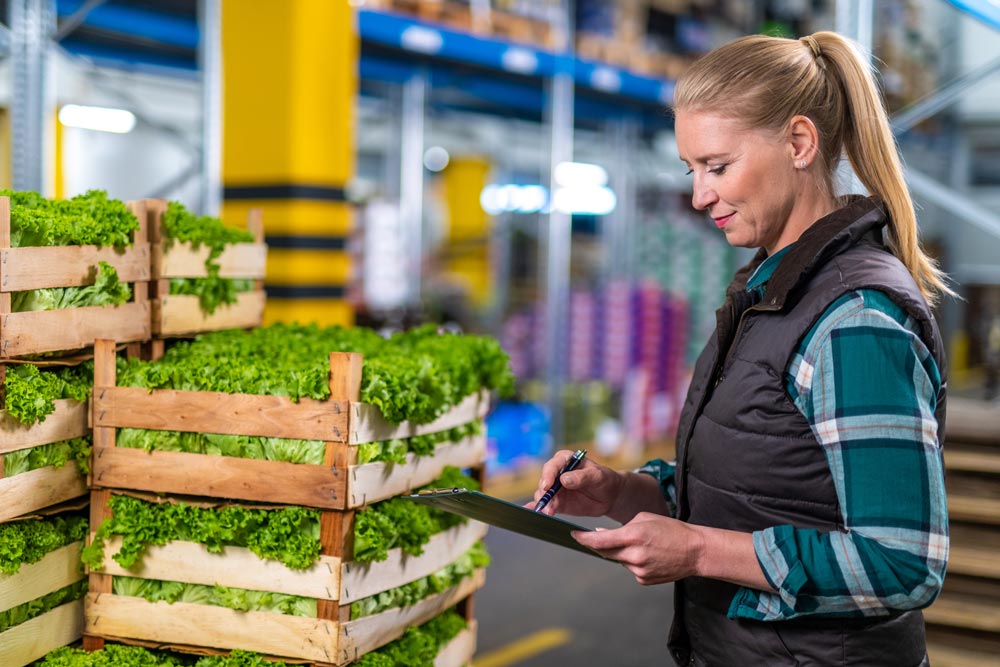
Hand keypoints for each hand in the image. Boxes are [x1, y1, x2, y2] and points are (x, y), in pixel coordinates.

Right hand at [529, 450, 624, 517]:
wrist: (610, 496)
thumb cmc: (605, 480)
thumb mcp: (597, 476)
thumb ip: (582, 477)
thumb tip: (564, 479)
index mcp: (565, 460)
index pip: (552, 466)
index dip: (548, 476)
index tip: (547, 486)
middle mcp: (557, 473)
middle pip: (544, 482)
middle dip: (544, 494)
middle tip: (548, 504)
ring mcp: (556, 489)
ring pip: (543, 495)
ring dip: (544, 504)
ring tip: (549, 512)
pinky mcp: (557, 502)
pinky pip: (547, 505)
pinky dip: (540, 508)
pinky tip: (535, 512)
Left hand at [572, 512, 703, 584]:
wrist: (695, 551)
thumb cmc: (671, 529)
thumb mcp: (644, 518)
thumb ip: (620, 526)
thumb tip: (601, 535)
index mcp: (634, 535)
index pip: (600, 541)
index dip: (583, 538)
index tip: (573, 534)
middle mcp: (634, 555)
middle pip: (605, 552)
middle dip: (598, 545)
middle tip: (594, 537)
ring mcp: (639, 570)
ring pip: (618, 560)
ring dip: (621, 552)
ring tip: (641, 544)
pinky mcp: (644, 580)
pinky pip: (630, 569)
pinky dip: (632, 561)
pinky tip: (648, 555)